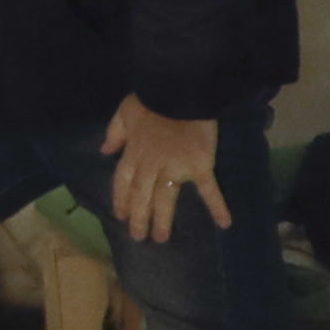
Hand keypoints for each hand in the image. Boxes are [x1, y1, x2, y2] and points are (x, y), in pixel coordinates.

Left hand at [101, 97, 233, 240]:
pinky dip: (217, 205)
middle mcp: (151, 164)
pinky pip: (208, 189)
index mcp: (134, 152)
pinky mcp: (199, 165)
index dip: (121, 199)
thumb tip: (104, 152)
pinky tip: (225, 222)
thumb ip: (114, 133)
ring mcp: (175, 167)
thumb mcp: (124, 112)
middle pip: (142, 196)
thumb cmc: (152, 99)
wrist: (180, 91)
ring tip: (161, 238)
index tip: (121, 216)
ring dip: (162, 219)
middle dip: (139, 217)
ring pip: (165, 198)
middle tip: (138, 237)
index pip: (124, 182)